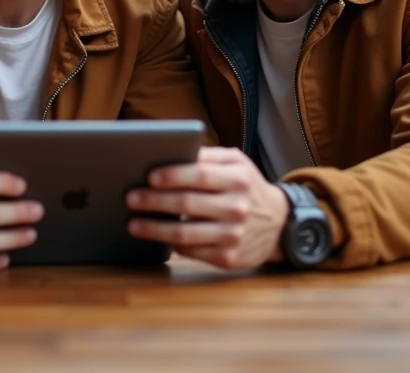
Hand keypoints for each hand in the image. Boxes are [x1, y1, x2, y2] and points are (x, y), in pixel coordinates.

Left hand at [125, 146, 288, 269]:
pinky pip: (192, 251)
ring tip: (134, 224)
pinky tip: (157, 238)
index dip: (173, 176)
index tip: (149, 177)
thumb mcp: (236, 163)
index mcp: (238, 178)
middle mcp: (238, 207)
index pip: (200, 175)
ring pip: (185, 233)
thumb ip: (207, 156)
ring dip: (155, 229)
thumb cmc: (246, 186)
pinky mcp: (229, 258)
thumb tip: (171, 151)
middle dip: (154, 201)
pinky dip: (171, 244)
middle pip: (188, 204)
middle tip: (131, 198)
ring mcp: (234, 235)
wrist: (278, 222)